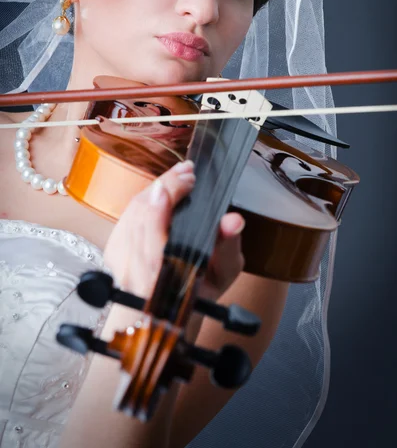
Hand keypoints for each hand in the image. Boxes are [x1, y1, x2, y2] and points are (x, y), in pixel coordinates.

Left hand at [103, 160, 245, 302]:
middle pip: (142, 212)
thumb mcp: (220, 278)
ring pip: (133, 212)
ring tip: (178, 176)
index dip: (167, 200)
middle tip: (188, 171)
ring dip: (155, 188)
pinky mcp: (112, 251)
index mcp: (160, 278)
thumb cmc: (196, 299)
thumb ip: (226, 247)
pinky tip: (161, 190)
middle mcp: (133, 269)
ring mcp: (118, 260)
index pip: (155, 231)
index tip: (187, 179)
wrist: (165, 317)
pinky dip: (145, 199)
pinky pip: (126, 216)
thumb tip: (233, 219)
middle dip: (165, 185)